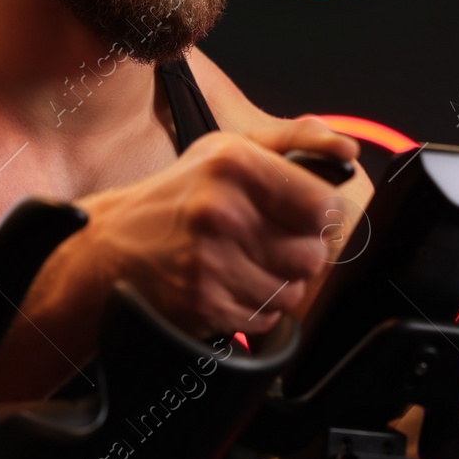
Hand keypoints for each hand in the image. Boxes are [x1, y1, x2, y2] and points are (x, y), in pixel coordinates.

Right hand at [75, 116, 359, 338]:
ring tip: (242, 264)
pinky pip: (265, 318)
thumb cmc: (178, 196)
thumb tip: (346, 150)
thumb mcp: (227, 149)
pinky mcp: (205, 302)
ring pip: (292, 291)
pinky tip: (227, 286)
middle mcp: (221, 209)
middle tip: (263, 242)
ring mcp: (211, 259)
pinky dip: (253, 309)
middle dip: (295, 253)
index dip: (317, 217)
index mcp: (234, 162)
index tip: (298, 217)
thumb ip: (294, 140)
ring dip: (275, 284)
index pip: (322, 204)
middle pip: (312, 254)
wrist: (112, 246)